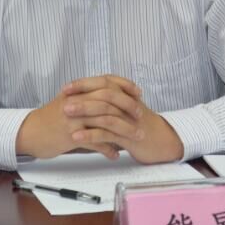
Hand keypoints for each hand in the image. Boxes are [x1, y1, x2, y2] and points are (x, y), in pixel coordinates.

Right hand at [16, 75, 146, 159]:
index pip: (106, 81)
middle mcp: (77, 101)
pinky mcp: (70, 136)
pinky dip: (107, 148)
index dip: (124, 85)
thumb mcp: (69, 100)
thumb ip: (87, 97)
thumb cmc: (51, 118)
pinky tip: (115, 154)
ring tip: (136, 137)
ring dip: (124, 130)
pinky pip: (94, 141)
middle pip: (109, 100)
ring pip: (105, 121)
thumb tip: (110, 98)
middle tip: (141, 116)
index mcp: (78, 91)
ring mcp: (74, 118)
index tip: (138, 92)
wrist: (29, 132)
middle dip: (128, 107)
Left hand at [64, 77, 184, 164]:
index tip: (66, 88)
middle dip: (82, 94)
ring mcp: (129, 120)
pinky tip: (76, 138)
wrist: (161, 142)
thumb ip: (110, 103)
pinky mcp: (128, 137)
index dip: (84, 84)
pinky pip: (107, 134)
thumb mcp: (125, 111)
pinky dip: (90, 135)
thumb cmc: (140, 126)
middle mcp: (128, 104)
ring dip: (84, 111)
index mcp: (126, 95)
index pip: (103, 82)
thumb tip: (88, 99)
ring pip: (105, 111)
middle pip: (103, 93)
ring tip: (66, 114)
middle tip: (63, 97)